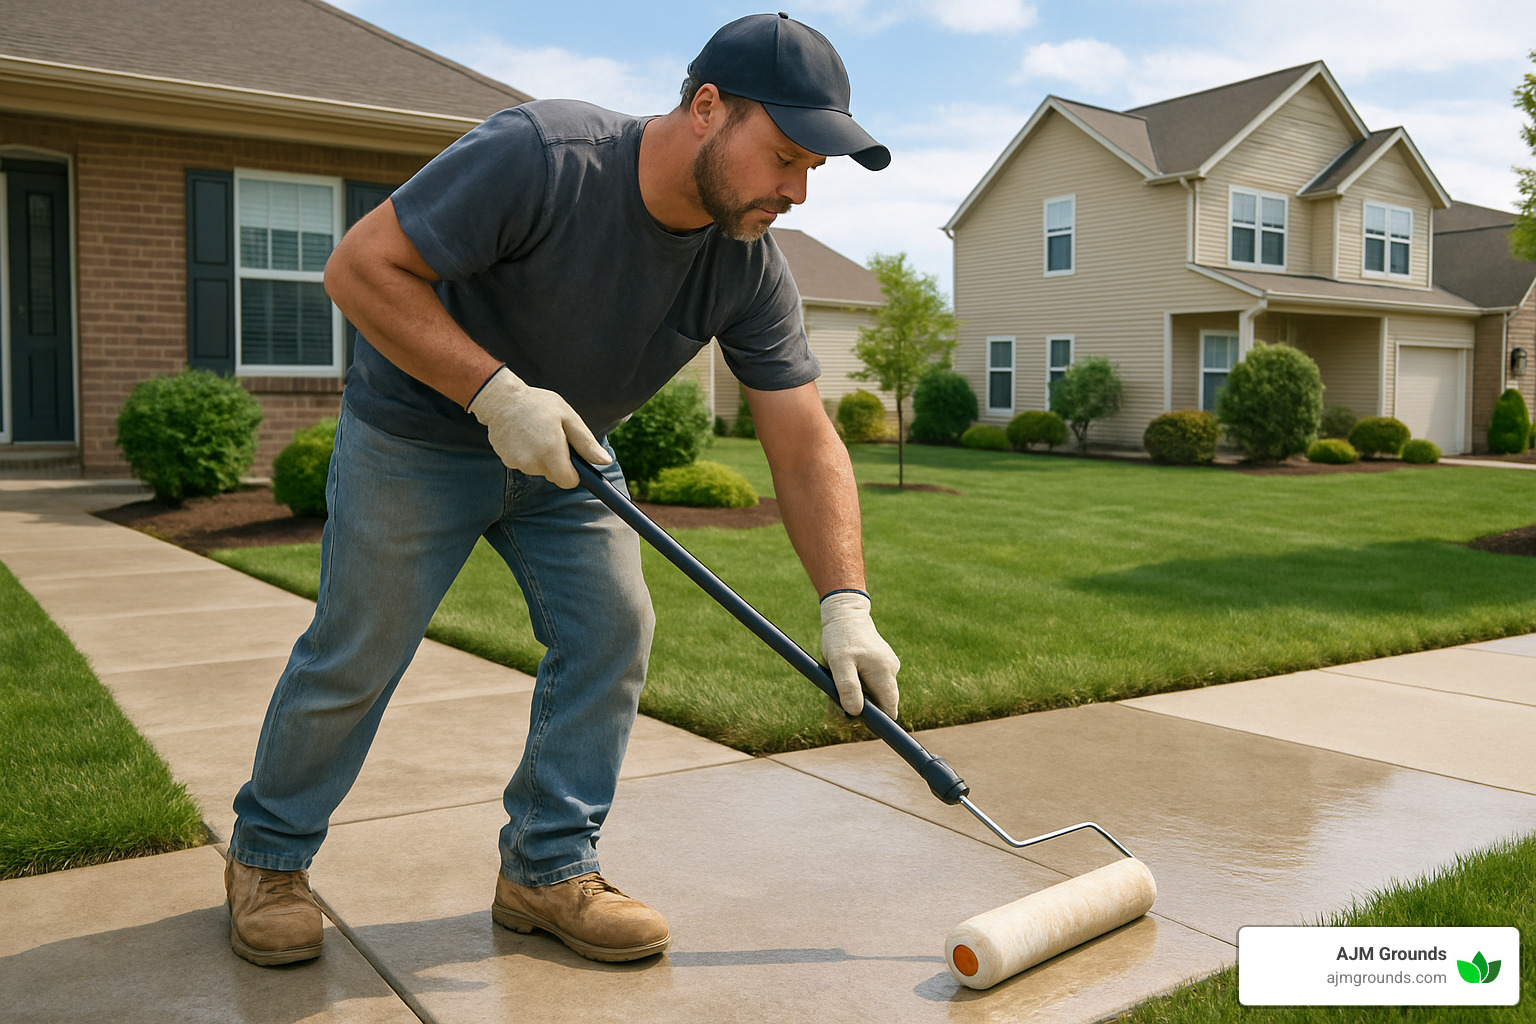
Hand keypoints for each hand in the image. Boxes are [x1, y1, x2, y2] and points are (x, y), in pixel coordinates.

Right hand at [467, 366, 610, 487]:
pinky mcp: (507, 461)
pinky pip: (525, 464)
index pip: (568, 482)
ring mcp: (518, 463)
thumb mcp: (568, 418)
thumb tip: (605, 462)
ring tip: (536, 433)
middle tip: (552, 437)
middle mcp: (533, 462)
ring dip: (541, 457)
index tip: (572, 459)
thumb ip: (586, 443)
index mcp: (551, 452)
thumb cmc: (538, 404)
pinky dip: (527, 454)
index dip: (574, 473)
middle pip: (554, 476)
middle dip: (557, 462)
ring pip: (539, 470)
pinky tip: (523, 436)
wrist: (501, 399)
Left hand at [820, 590, 899, 718]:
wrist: (845, 613)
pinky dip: (859, 686)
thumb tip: (856, 713)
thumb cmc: (841, 637)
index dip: (877, 722)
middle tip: (835, 707)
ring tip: (834, 691)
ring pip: (875, 694)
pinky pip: (873, 683)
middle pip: (882, 704)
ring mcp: (887, 667)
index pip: (889, 709)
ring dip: (857, 698)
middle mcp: (891, 671)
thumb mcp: (839, 662)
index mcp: (884, 672)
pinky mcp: (881, 664)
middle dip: (861, 711)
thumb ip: (848, 687)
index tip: (857, 725)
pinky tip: (843, 679)